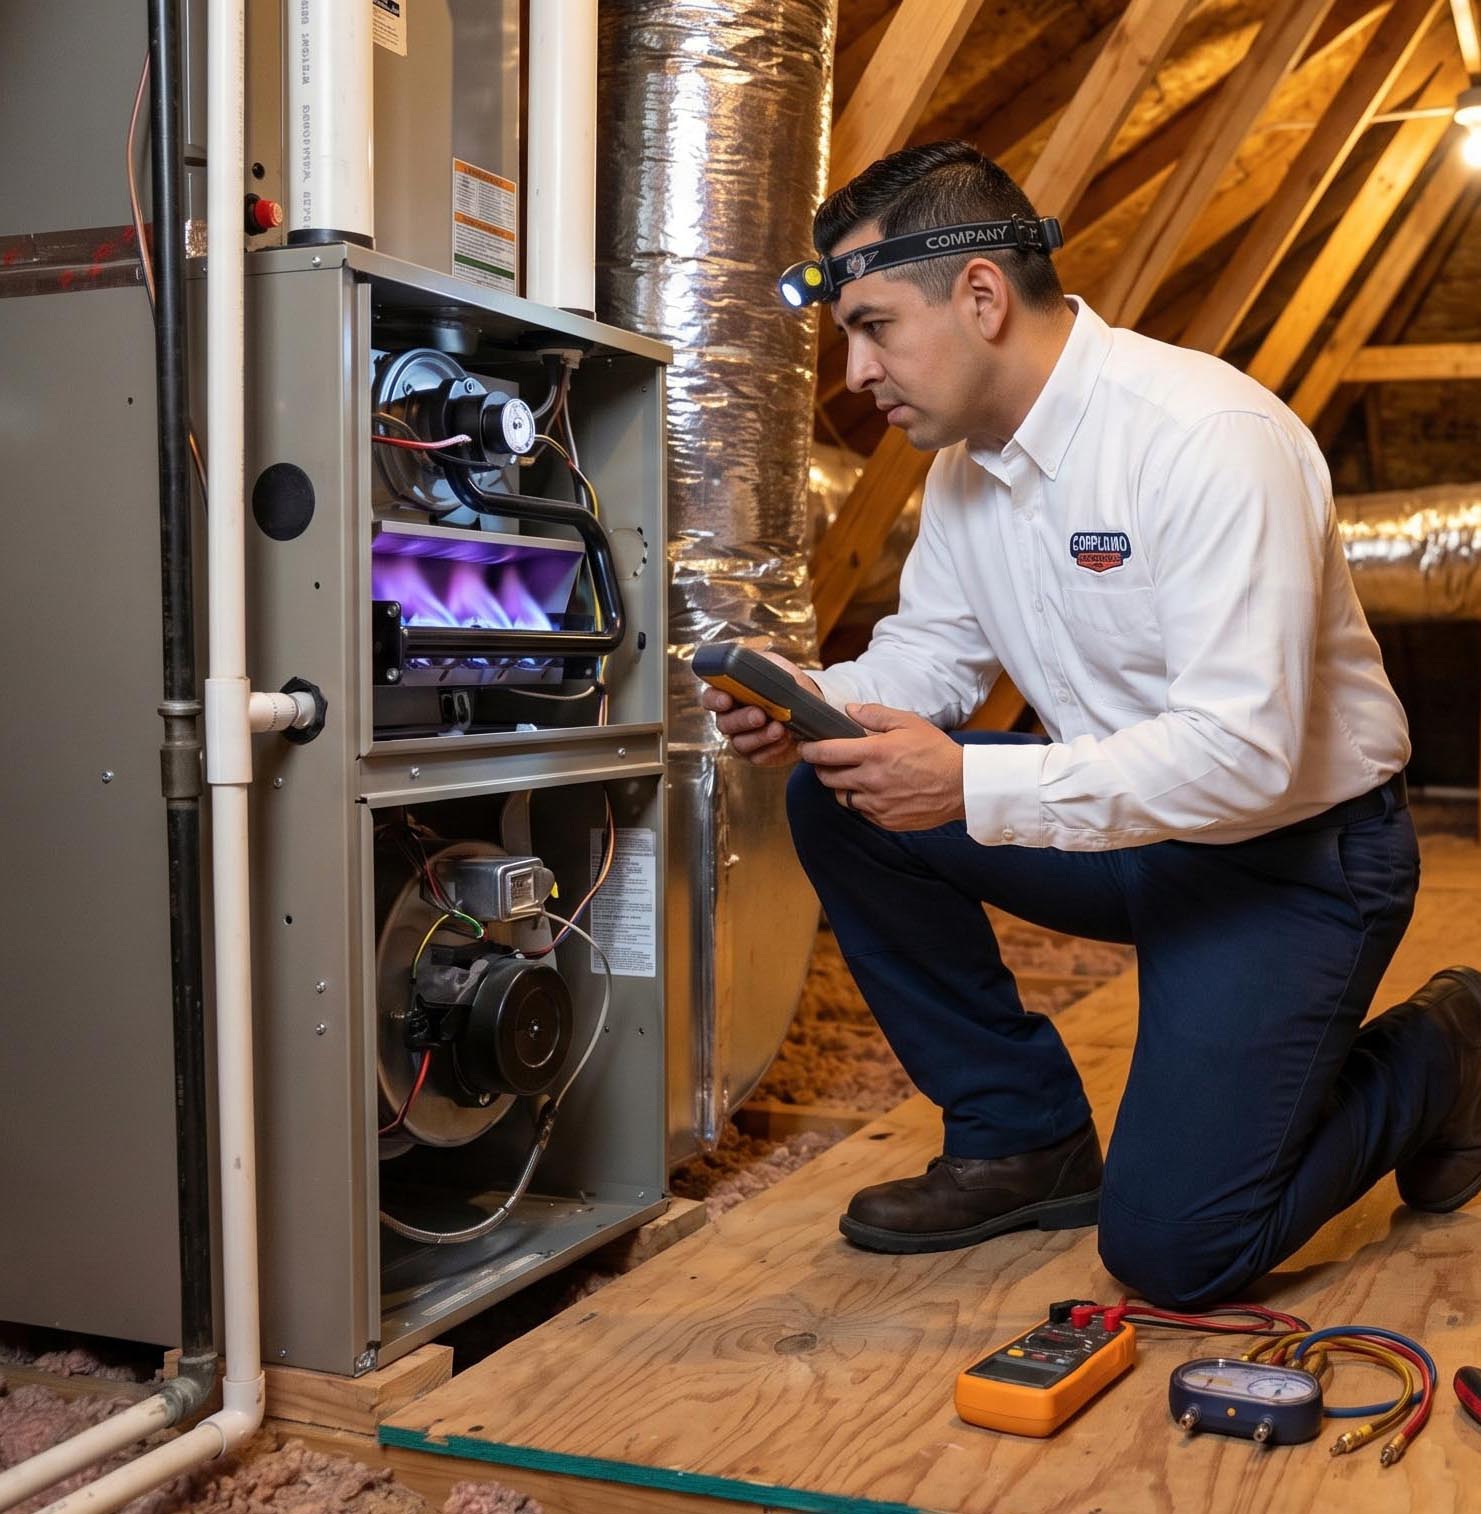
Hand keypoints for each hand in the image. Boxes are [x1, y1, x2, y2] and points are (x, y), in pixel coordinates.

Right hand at [700, 650, 823, 766]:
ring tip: (779, 728)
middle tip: (759, 715)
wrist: (811, 706)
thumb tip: (752, 666)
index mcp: (730, 694)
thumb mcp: (775, 666)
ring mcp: (743, 738)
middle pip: (724, 723)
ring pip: (740, 743)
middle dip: (742, 720)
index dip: (715, 700)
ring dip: (760, 736)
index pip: (710, 698)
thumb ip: (760, 664)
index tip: (726, 699)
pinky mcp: (758, 754)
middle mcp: (732, 718)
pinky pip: (758, 756)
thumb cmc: (788, 684)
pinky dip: (772, 749)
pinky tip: (786, 739)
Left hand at [798, 703, 963, 829]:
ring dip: (841, 786)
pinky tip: (874, 790)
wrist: (962, 786)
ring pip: (841, 796)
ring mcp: (876, 803)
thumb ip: (875, 714)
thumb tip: (848, 710)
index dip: (809, 750)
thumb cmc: (936, 751)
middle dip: (822, 767)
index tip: (806, 746)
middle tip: (829, 760)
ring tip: (853, 775)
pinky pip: (861, 810)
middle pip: (827, 777)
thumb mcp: (909, 722)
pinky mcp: (885, 820)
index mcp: (874, 753)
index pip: (826, 753)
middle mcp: (870, 780)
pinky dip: (861, 801)